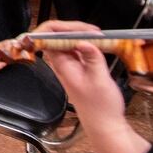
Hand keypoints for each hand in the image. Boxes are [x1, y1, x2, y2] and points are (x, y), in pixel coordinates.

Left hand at [30, 20, 150, 152]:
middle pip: (58, 37)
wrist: (104, 124)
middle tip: (95, 31)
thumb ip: (92, 58)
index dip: (61, 28)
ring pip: (69, 42)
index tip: (82, 29)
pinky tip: (99, 44)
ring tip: (99, 35)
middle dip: (75, 29)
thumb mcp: (99, 80)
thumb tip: (84, 40)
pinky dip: (87, 44)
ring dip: (82, 35)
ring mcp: (69, 65)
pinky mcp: (79, 68)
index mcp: (61, 65)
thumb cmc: (101, 107)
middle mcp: (61, 63)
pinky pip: (78, 50)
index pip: (48, 38)